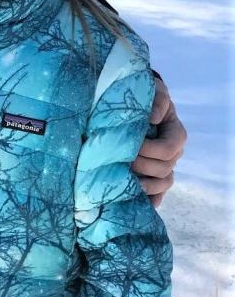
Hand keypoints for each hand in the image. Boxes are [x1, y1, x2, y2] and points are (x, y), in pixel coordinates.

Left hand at [132, 76, 185, 206]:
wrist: (129, 106)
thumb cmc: (142, 98)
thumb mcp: (152, 91)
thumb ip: (157, 99)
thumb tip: (154, 117)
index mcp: (175, 134)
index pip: (169, 149)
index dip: (150, 149)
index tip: (131, 143)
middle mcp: (172, 154)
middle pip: (164, 169)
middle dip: (141, 165)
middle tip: (121, 160)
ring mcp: (163, 167)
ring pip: (162, 184)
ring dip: (144, 185)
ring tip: (125, 183)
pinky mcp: (151, 177)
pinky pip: (156, 195)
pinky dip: (148, 200)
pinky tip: (135, 204)